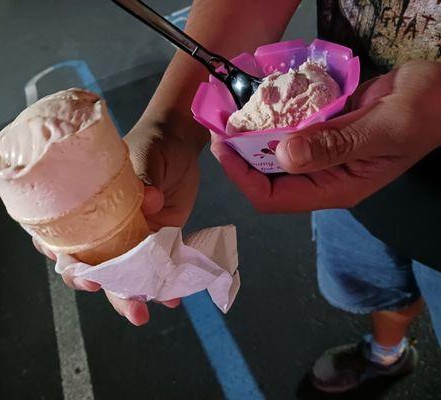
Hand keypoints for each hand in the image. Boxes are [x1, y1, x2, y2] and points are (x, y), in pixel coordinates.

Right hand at [32, 117, 204, 324]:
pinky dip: (165, 286)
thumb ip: (143, 179)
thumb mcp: (142, 156)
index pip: (64, 239)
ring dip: (132, 297)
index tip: (81, 272)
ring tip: (141, 314)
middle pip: (94, 266)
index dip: (66, 261)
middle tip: (117, 300)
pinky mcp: (158, 242)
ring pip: (125, 275)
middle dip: (102, 288)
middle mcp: (105, 230)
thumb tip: (151, 200)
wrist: (180, 142)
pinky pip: (158, 269)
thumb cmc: (150, 143)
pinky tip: (172, 298)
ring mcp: (132, 239)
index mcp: (87, 210)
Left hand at [211, 60, 440, 212]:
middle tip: (222, 125)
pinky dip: (270, 121)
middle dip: (239, 156)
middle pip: (266, 178)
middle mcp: (320, 178)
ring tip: (231, 113)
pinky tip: (258, 104)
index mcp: (334, 189)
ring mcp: (319, 156)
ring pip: (272, 155)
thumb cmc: (422, 113)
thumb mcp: (382, 129)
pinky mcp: (320, 135)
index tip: (224, 147)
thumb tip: (284, 155)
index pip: (274, 198)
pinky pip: (286, 134)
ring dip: (251, 137)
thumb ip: (335, 144)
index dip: (243, 177)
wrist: (438, 93)